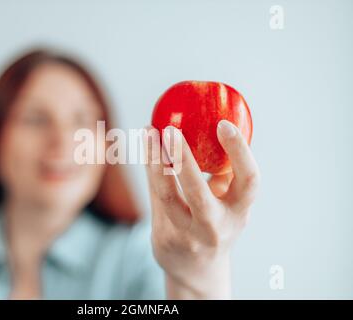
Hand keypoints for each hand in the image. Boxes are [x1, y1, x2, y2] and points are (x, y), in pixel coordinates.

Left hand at [143, 120, 259, 298]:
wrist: (197, 270)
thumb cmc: (215, 225)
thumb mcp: (228, 203)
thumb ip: (220, 174)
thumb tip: (207, 127)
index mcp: (239, 213)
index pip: (248, 181)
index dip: (239, 151)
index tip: (223, 124)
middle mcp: (215, 227)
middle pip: (198, 193)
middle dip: (183, 159)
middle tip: (170, 130)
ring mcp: (187, 235)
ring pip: (166, 195)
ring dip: (154, 161)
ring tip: (148, 133)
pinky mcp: (164, 236)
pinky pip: (155, 196)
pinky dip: (150, 169)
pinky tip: (147, 150)